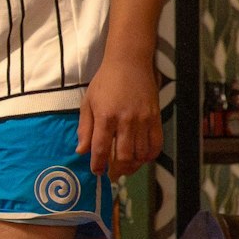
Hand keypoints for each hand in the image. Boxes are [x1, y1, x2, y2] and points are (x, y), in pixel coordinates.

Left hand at [77, 54, 160, 177]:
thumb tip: (81, 151)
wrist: (129, 63)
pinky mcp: (156, 118)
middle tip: (112, 174)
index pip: (101, 148)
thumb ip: (85, 128)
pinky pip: (156, 144)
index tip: (97, 172)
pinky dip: (149, 155)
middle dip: (117, 170)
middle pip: (124, 156)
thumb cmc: (105, 82)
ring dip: (133, 165)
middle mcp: (126, 120)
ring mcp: (144, 120)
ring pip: (141, 153)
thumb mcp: (88, 102)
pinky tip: (141, 158)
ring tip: (125, 168)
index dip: (98, 164)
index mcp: (106, 116)